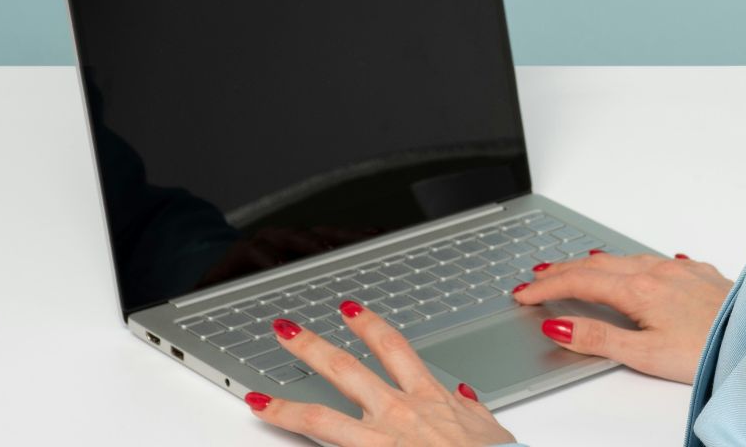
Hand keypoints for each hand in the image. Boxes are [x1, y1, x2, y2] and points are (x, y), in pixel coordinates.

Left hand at [244, 302, 516, 445]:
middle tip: (286, 330)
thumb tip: (463, 395)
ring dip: (284, 405)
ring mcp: (380, 441)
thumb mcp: (489, 429)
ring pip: (321, 418)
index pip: (393, 348)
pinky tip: (275, 438)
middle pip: (344, 369)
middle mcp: (398, 413)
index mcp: (429, 398)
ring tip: (256, 398)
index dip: (367, 325)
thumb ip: (471, 409)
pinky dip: (301, 443)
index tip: (348, 311)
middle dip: (311, 346)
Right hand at [512, 251, 733, 383]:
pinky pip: (656, 260)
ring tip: (575, 268)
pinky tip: (635, 268)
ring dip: (595, 264)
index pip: (580, 282)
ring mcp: (682, 270)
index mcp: (641, 289)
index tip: (523, 293)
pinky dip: (632, 263)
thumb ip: (598, 338)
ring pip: (627, 259)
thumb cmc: (709, 352)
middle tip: (536, 277)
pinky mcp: (702, 274)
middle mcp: (660, 271)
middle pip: (599, 264)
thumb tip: (558, 325)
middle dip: (563, 269)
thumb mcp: (645, 355)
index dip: (547, 287)